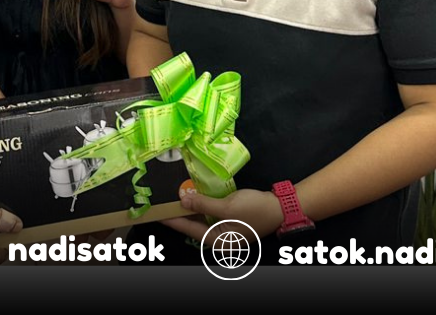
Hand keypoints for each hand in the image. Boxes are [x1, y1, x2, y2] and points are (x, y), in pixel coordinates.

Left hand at [161, 187, 283, 240]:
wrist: (279, 207)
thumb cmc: (254, 210)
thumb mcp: (226, 206)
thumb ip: (202, 203)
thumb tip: (182, 200)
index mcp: (217, 240)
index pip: (188, 228)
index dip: (171, 219)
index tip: (155, 213)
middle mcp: (218, 238)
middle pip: (193, 225)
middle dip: (178, 213)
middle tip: (161, 203)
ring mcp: (224, 229)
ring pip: (200, 218)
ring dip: (189, 207)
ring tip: (172, 198)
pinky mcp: (228, 219)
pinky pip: (209, 213)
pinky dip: (201, 205)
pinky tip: (192, 195)